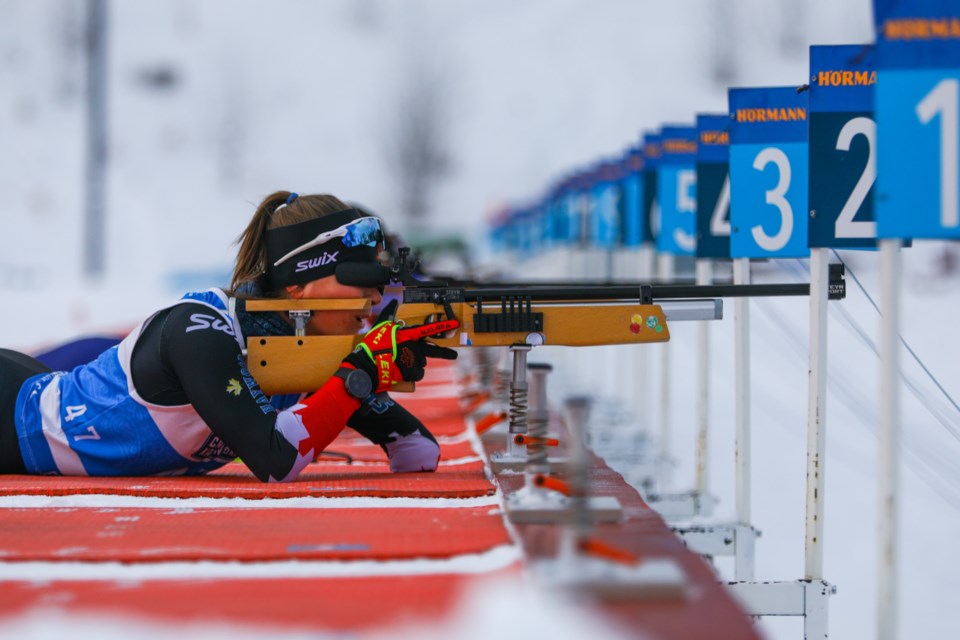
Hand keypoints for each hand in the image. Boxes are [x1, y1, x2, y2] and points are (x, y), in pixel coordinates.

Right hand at [343, 300, 458, 392]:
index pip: (429, 329)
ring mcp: (415, 361)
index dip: (443, 326)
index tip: (455, 324)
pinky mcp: (412, 373)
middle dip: (446, 353)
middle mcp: (415, 347)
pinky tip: (403, 372)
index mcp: (409, 335)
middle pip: (434, 351)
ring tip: (401, 364)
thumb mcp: (380, 325)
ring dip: (415, 364)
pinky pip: (418, 374)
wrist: (368, 366)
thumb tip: (393, 301)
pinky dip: (412, 374)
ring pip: (422, 363)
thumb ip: (389, 313)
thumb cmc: (373, 345)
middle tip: (454, 355)